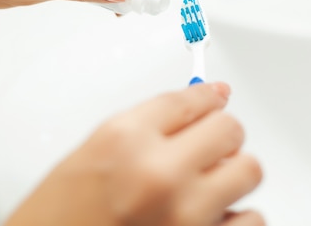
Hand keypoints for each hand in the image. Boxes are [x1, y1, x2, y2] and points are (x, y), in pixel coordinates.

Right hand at [4, 82, 263, 225]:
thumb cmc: (58, 219)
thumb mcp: (91, 155)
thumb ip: (149, 125)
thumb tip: (204, 100)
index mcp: (124, 141)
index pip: (191, 100)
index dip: (206, 97)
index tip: (215, 99)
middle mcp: (158, 175)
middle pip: (229, 129)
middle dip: (220, 135)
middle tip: (206, 148)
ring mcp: (186, 216)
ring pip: (249, 170)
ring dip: (232, 176)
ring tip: (207, 187)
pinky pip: (252, 220)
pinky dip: (237, 217)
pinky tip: (213, 218)